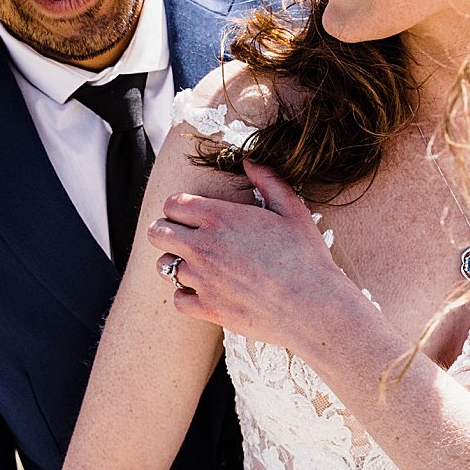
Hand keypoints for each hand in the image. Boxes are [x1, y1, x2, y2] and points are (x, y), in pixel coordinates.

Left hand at [146, 161, 363, 348]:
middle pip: (157, 233)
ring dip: (177, 263)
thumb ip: (268, 180)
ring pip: (164, 266)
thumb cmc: (305, 256)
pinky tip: (206, 291)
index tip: (192, 214)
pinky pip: (177, 299)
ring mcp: (201, 279)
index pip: (172, 204)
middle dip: (167, 231)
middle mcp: (202, 246)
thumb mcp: (291, 209)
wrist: (312, 304)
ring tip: (198, 265)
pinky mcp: (206, 308)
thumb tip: (251, 162)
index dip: (179, 207)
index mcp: (219, 217)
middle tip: (186, 237)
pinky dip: (187, 295)